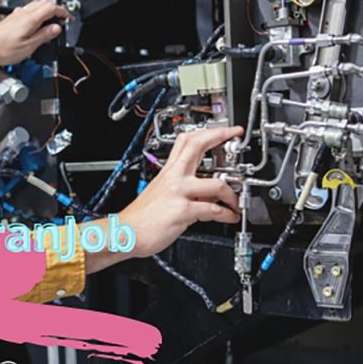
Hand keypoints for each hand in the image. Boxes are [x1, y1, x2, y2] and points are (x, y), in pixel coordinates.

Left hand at [0, 0, 72, 79]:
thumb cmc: (2, 50)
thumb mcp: (29, 47)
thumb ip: (44, 36)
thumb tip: (56, 28)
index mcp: (30, 19)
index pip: (52, 7)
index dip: (63, 12)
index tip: (68, 18)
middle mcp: (23, 13)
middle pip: (44, 3)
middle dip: (56, 10)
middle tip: (62, 20)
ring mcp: (16, 15)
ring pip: (36, 5)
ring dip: (46, 10)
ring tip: (50, 22)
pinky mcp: (11, 19)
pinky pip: (27, 10)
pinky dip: (36, 14)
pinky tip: (35, 24)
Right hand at [120, 126, 242, 258]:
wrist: (126, 232)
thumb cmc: (141, 217)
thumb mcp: (161, 193)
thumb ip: (184, 188)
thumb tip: (205, 192)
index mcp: (168, 171)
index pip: (187, 140)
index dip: (207, 132)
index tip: (223, 131)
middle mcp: (173, 177)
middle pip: (198, 145)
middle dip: (221, 138)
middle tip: (235, 138)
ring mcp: (178, 192)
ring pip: (216, 184)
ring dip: (232, 195)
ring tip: (236, 202)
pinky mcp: (182, 210)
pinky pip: (213, 209)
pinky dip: (226, 214)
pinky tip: (229, 217)